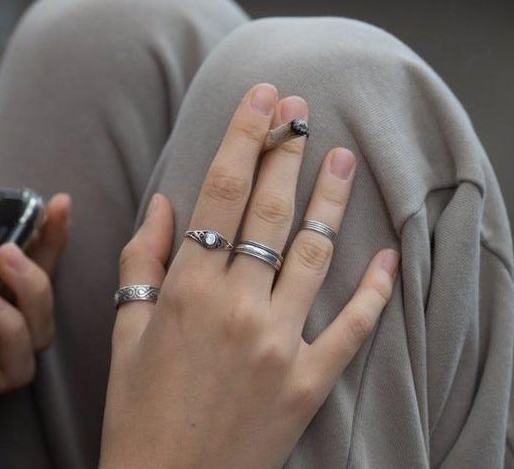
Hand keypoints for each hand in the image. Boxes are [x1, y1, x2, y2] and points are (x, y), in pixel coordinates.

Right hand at [101, 84, 399, 468]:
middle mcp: (235, 307)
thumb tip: (163, 205)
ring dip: (331, 200)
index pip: (220, 194)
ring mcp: (278, 344)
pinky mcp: (309, 382)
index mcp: (185, 290)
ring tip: (344, 158)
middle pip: (269, 210)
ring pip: (314, 254)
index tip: (264, 98)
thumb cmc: (138, 414)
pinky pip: (351, 327)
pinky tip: (389, 256)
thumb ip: (142, 264)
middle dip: (287, 151)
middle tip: (304, 108)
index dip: (244, 137)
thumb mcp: (124, 336)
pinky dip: (374, 290)